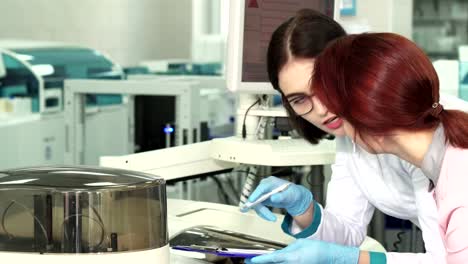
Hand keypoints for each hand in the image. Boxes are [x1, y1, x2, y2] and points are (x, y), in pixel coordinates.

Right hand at [241, 176, 312, 220]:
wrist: (294, 198)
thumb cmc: (293, 194)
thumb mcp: (290, 195)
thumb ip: (282, 196)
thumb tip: (273, 198)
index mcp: (271, 181)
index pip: (261, 187)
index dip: (256, 194)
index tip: (252, 201)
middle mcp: (264, 186)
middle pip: (257, 197)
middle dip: (262, 209)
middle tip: (271, 218)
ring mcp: (262, 192)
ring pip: (257, 204)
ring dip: (263, 213)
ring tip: (273, 219)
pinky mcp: (262, 199)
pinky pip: (259, 207)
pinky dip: (264, 213)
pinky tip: (270, 217)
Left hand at [245, 239, 359, 263]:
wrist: (330, 257)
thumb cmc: (317, 249)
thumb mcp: (299, 244)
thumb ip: (287, 249)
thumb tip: (279, 254)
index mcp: (291, 257)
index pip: (271, 259)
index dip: (259, 260)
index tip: (250, 260)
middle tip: (250, 262)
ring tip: (258, 262)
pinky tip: (276, 262)